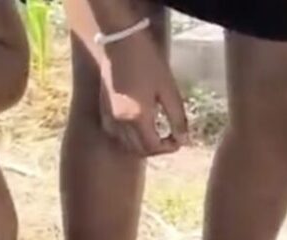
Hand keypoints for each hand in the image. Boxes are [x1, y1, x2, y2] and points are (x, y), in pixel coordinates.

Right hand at [96, 32, 188, 155]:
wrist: (120, 41)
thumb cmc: (148, 62)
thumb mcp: (169, 90)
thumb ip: (177, 118)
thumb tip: (184, 140)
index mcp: (137, 117)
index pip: (153, 147)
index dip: (169, 148)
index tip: (179, 139)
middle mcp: (120, 122)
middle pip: (140, 150)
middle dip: (157, 148)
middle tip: (171, 138)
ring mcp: (109, 117)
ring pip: (126, 145)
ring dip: (142, 145)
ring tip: (156, 134)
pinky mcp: (103, 110)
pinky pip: (115, 134)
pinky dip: (128, 138)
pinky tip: (138, 128)